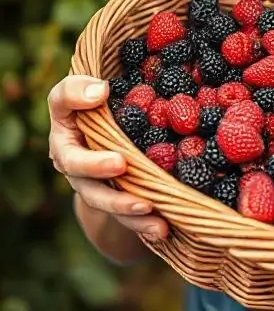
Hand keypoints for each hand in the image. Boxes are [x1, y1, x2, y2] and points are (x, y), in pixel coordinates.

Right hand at [48, 75, 167, 240]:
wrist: (107, 122)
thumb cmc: (91, 101)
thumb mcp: (79, 90)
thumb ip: (78, 89)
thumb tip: (99, 92)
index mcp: (66, 144)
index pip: (70, 154)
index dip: (93, 164)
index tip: (120, 163)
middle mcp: (77, 170)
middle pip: (89, 185)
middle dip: (113, 190)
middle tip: (136, 183)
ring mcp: (94, 186)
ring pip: (108, 204)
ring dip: (128, 211)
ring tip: (153, 215)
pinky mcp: (115, 197)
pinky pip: (126, 216)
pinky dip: (143, 224)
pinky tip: (163, 229)